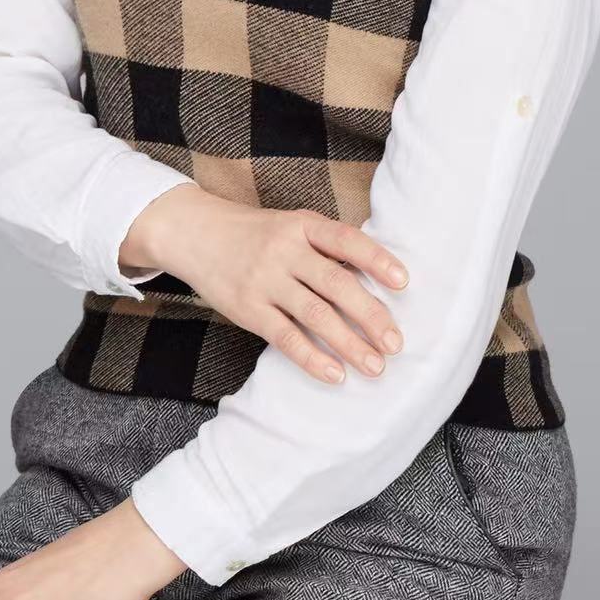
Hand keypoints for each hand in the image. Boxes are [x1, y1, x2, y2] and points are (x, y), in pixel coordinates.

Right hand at [120, 184, 409, 386]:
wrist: (195, 233)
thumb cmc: (256, 234)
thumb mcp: (291, 226)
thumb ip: (326, 248)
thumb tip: (375, 279)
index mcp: (302, 225)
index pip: (346, 241)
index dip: (377, 260)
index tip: (403, 283)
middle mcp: (285, 250)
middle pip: (336, 284)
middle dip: (371, 315)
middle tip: (395, 343)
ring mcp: (264, 280)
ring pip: (315, 315)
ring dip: (349, 343)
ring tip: (375, 366)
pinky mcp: (248, 309)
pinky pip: (285, 338)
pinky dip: (312, 358)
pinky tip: (335, 374)